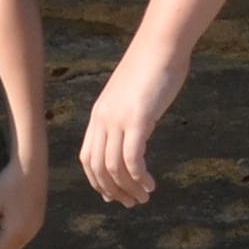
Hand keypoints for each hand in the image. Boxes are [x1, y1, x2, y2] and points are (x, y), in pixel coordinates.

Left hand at [0, 154, 47, 248]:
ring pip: (16, 246)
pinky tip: (5, 218)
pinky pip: (23, 237)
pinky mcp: (38, 220)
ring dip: (3, 242)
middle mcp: (29, 234)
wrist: (31, 165)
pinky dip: (12, 234)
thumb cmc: (8, 184)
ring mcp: (35, 228)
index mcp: (16, 232)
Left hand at [82, 37, 187, 208]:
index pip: (88, 158)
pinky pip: (133, 159)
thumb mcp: (132, 96)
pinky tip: (150, 184)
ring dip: (129, 188)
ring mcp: (119, 120)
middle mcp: (103, 120)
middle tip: (131, 203)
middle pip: (98, 168)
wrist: (161, 45)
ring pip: (114, 168)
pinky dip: (140, 177)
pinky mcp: (138, 120)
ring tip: (144, 198)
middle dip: (113, 191)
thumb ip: (129, 116)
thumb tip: (136, 133)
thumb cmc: (152, 67)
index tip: (112, 195)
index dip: (97, 181)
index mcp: (99, 114)